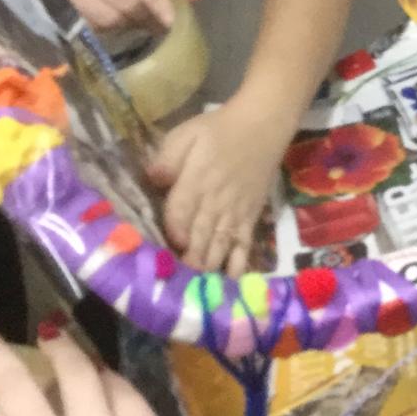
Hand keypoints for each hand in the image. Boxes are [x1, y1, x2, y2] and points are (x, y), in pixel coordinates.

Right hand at [42, 0, 203, 31]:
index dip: (157, 2)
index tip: (173, 22)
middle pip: (125, 2)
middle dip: (146, 17)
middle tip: (162, 28)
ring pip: (109, 18)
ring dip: (126, 24)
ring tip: (135, 24)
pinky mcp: (53, 10)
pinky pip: (92, 26)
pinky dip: (107, 29)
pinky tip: (112, 26)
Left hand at [150, 99, 291, 274]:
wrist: (263, 125)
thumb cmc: (219, 129)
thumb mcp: (186, 133)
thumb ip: (167, 157)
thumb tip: (153, 179)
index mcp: (196, 181)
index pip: (179, 215)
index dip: (172, 235)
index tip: (161, 253)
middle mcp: (216, 201)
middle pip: (198, 237)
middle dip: (186, 262)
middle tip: (174, 288)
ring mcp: (236, 211)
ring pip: (219, 245)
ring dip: (207, 268)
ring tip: (197, 291)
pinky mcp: (251, 216)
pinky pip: (243, 244)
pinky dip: (237, 263)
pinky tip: (230, 282)